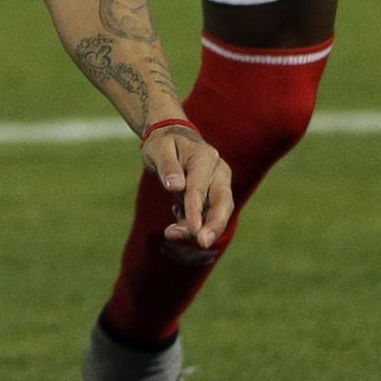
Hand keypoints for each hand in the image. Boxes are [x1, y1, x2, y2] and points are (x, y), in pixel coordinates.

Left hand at [140, 125, 233, 248]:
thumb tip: (176, 186)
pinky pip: (208, 213)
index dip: (195, 209)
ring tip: (172, 234)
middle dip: (214, 225)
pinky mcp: (214, 194)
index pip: (199, 187)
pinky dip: (194, 223)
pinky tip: (176, 224)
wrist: (172, 137)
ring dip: (200, 228)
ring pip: (217, 211)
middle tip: (203, 243)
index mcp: (204, 156)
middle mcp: (218, 171)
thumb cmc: (163, 143)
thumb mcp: (158, 149)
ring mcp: (219, 183)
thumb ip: (167, 166)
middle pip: (222, 201)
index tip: (193, 231)